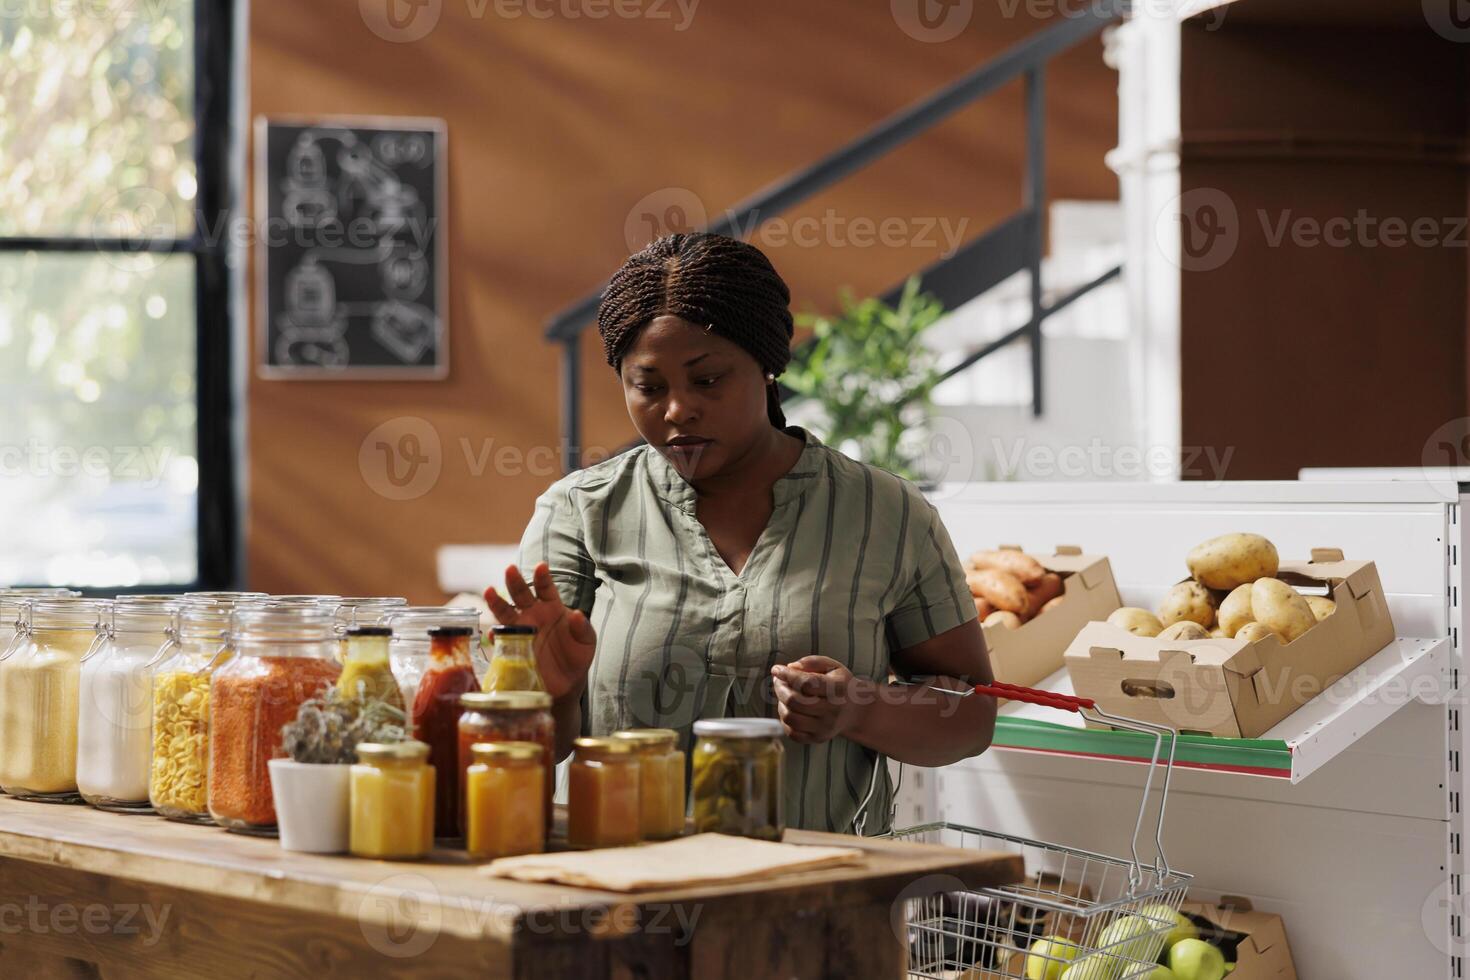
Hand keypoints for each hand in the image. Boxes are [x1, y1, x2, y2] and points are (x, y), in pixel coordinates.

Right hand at [484, 562, 595, 699]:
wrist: (566, 682)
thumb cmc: (577, 655)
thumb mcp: (587, 642)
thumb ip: (583, 628)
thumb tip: (577, 614)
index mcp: (552, 607)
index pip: (546, 588)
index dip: (542, 577)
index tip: (541, 566)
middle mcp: (532, 614)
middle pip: (521, 594)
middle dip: (515, 581)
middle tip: (510, 569)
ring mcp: (520, 631)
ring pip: (505, 613)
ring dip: (497, 602)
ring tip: (489, 592)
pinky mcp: (512, 648)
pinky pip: (500, 640)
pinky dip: (496, 636)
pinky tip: (494, 634)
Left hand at [770, 655, 866, 744]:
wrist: (853, 711)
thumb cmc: (838, 685)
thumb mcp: (832, 666)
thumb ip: (812, 662)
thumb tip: (791, 667)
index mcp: (838, 689)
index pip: (807, 683)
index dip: (787, 675)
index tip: (777, 669)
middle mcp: (833, 711)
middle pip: (794, 701)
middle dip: (780, 688)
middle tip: (779, 681)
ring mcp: (825, 728)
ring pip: (790, 717)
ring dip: (781, 703)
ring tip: (784, 694)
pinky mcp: (817, 738)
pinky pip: (791, 732)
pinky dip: (785, 719)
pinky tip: (790, 709)